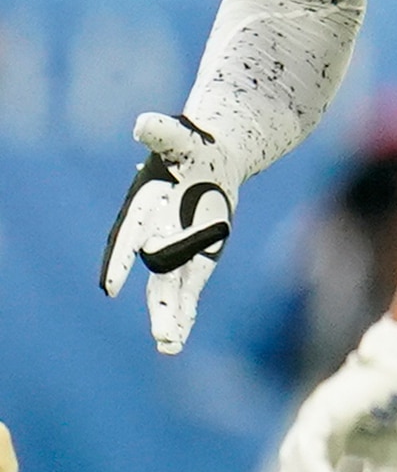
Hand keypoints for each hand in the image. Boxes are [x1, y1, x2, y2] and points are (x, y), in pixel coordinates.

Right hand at [99, 112, 242, 355]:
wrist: (211, 158)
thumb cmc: (191, 146)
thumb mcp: (180, 137)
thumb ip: (162, 134)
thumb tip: (144, 125)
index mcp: (143, 209)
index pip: (128, 238)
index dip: (119, 262)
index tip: (111, 288)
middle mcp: (154, 236)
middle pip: (154, 274)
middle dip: (159, 303)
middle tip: (162, 332)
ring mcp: (175, 252)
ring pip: (168, 291)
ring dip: (169, 318)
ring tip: (168, 347)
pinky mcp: (194, 261)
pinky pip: (187, 291)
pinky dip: (183, 314)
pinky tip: (174, 343)